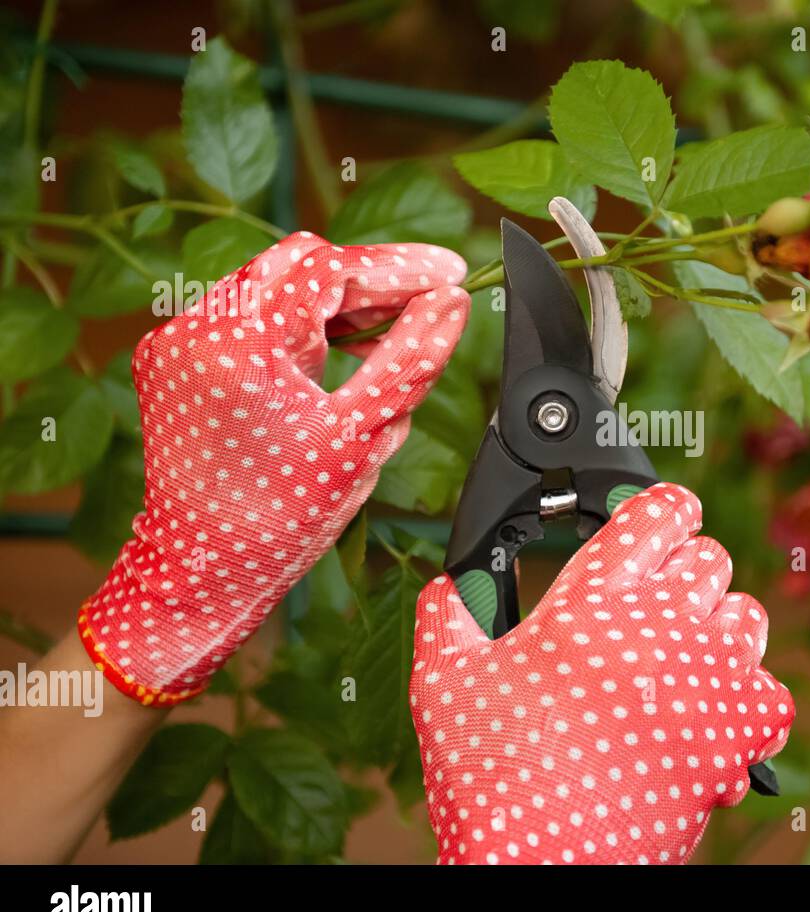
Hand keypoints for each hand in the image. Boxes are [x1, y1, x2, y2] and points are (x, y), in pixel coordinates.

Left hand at [80, 232, 468, 705]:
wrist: (202, 568)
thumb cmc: (282, 516)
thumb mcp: (362, 435)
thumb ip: (410, 358)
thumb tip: (452, 302)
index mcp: (243, 347)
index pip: (330, 270)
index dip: (398, 267)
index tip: (449, 273)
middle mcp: (199, 329)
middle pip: (300, 264)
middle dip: (368, 279)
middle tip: (428, 299)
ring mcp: (180, 340)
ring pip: (274, 283)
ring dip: (334, 300)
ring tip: (391, 327)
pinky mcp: (175, 356)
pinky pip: (249, 314)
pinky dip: (298, 323)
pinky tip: (339, 350)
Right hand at [409, 482, 793, 863]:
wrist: (546, 865)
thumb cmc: (495, 775)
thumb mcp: (445, 686)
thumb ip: (449, 619)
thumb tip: (448, 587)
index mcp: (591, 597)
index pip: (656, 511)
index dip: (661, 507)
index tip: (658, 518)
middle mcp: (660, 622)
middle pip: (709, 556)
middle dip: (686, 571)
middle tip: (657, 606)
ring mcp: (709, 673)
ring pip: (746, 613)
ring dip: (720, 627)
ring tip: (686, 658)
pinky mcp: (742, 727)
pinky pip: (771, 688)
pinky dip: (748, 700)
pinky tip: (714, 716)